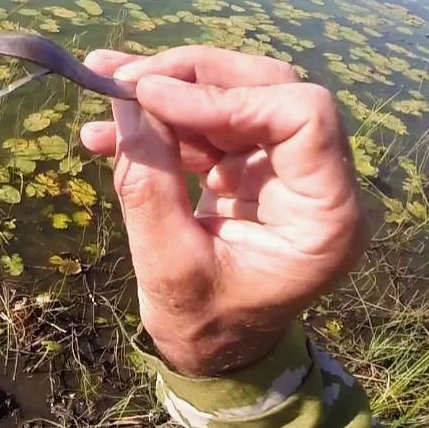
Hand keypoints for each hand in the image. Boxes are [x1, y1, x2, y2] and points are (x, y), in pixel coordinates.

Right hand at [80, 47, 369, 376]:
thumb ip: (149, 184)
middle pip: (270, 89)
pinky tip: (106, 127)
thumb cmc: (200, 325)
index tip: (152, 97)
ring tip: (102, 83)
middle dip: (192, 77)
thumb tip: (126, 103)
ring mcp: (285, 168)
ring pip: (238, 93)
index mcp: (326, 217)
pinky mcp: (253, 165)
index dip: (228, 96)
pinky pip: (209, 120)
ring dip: (167, 88)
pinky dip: (159, 117)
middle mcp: (318, 181)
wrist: (209, 350)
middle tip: (122, 78)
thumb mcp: (167, 265)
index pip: (305, 117)